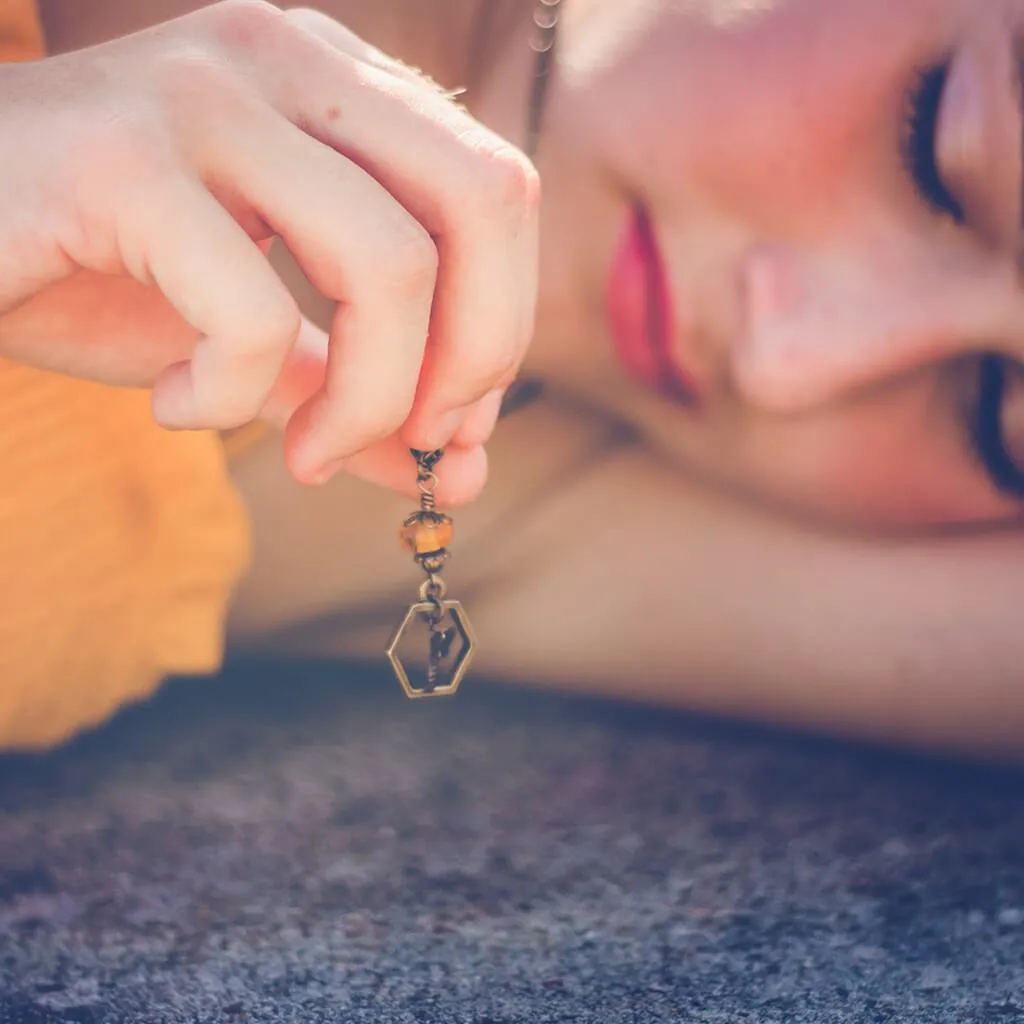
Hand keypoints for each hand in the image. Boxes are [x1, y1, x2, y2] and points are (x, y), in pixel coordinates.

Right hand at [0, 1, 538, 500]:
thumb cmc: (89, 269)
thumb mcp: (251, 335)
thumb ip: (352, 392)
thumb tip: (458, 479)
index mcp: (334, 87)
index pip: (497, 194)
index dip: (500, 327)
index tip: (451, 428)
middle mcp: (286, 61)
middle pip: (485, 202)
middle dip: (476, 356)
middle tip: (419, 443)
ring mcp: (206, 96)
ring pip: (388, 265)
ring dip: (368, 401)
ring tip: (304, 454)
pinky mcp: (120, 159)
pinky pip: (250, 314)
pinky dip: (229, 400)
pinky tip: (177, 408)